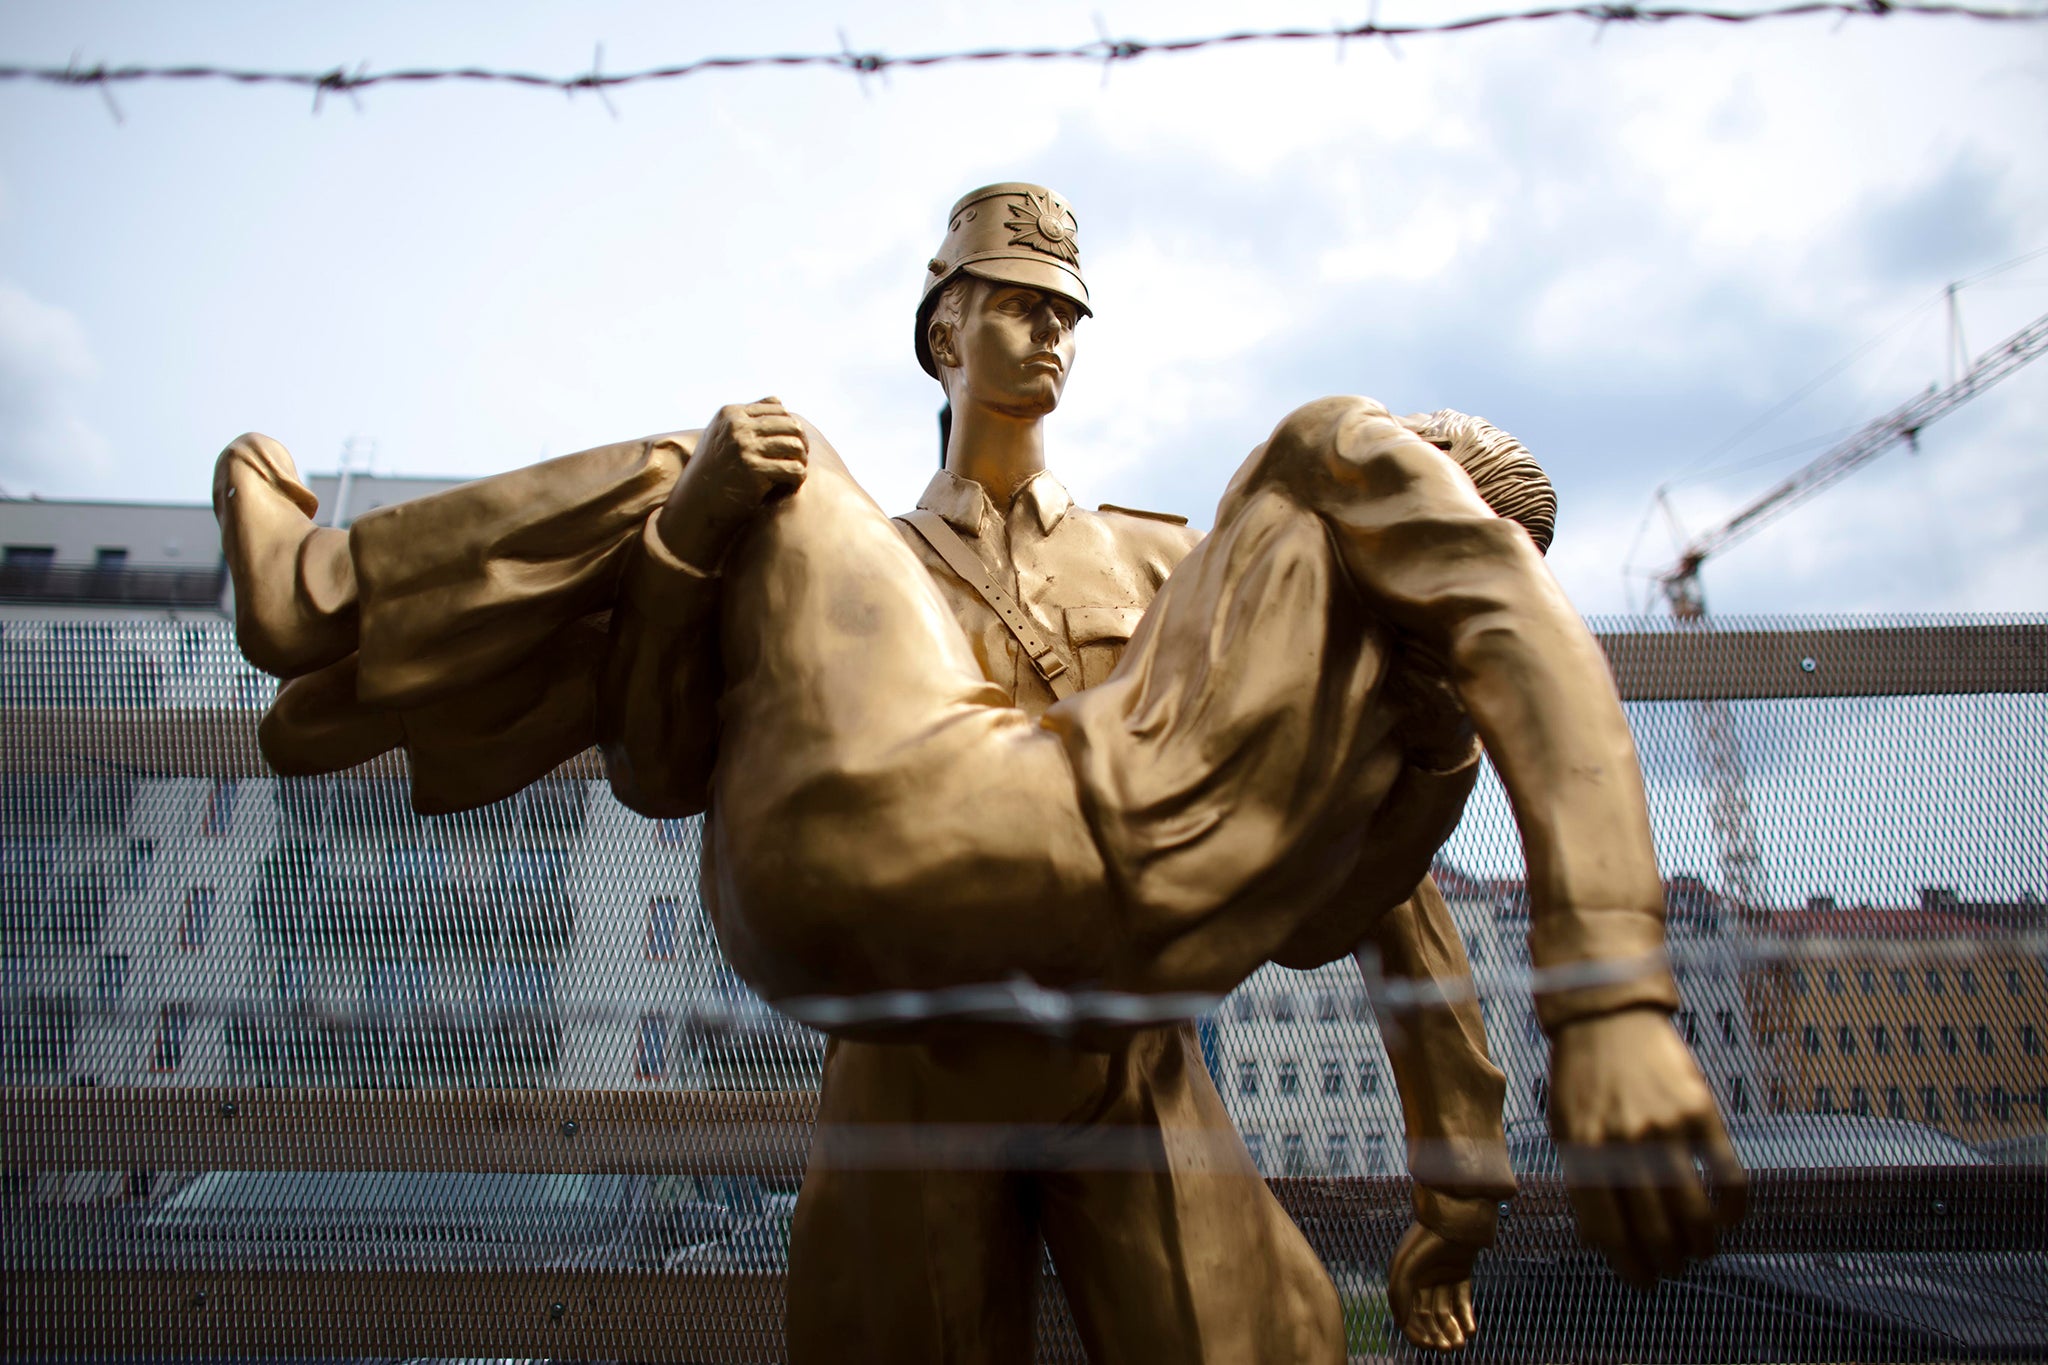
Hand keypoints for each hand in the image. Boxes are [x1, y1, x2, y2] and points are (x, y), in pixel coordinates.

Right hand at [655, 397, 808, 568]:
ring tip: (794, 474)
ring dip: (801, 461)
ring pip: (796, 445)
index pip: (778, 408)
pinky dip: (798, 479)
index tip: (789, 445)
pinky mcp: (754, 470)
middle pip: (790, 424)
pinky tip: (789, 487)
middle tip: (799, 460)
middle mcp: (737, 426)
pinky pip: (794, 469)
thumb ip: (748, 416)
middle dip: (800, 443)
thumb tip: (779, 400)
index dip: (789, 426)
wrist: (696, 504)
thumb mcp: (722, 434)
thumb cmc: (714, 471)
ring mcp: (744, 447)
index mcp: (731, 413)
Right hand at [1388, 1221, 1479, 1351]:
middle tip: (1449, 1347)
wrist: (1454, 1215)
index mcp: (1404, 1279)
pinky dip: (1465, 1315)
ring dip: (1452, 1328)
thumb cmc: (1425, 1239)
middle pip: (1428, 1316)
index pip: (1408, 1314)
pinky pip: (1462, 1298)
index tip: (1428, 1346)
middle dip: (1437, 1334)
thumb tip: (1400, 1323)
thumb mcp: (1405, 1268)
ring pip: (1446, 1310)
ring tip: (1461, 1342)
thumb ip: (1399, 1295)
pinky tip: (1470, 1328)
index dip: (1417, 1333)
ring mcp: (1441, 1275)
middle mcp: (1421, 1278)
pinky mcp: (1460, 1271)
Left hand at [1548, 1007, 1747, 1287]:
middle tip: (1673, 1268)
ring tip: (1701, 1251)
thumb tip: (1604, 1242)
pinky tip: (1730, 1219)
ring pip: (1695, 1212)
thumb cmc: (1581, 1078)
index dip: (1629, 1266)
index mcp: (1583, 1149)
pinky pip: (1729, 1176)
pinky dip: (1734, 1208)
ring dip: (1701, 1245)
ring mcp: (1665, 1126)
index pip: (1609, 1231)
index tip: (1643, 1280)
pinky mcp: (1700, 1110)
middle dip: (1667, 1262)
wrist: (1606, 1017)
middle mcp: (1623, 1141)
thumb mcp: (1565, 1127)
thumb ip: (1582, 1179)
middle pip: (1654, 1229)